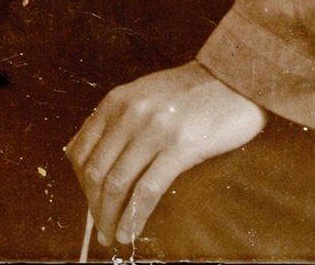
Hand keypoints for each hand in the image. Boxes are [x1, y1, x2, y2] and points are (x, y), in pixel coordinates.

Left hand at [65, 60, 266, 247]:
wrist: (233, 78)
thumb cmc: (189, 92)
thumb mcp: (143, 95)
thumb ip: (116, 120)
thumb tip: (85, 157)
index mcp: (117, 101)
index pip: (81, 150)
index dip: (80, 185)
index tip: (90, 203)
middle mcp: (130, 113)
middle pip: (96, 171)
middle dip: (94, 207)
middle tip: (101, 230)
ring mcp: (154, 129)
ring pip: (117, 184)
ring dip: (110, 217)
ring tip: (114, 237)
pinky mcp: (181, 146)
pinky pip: (147, 190)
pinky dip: (134, 217)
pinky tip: (132, 232)